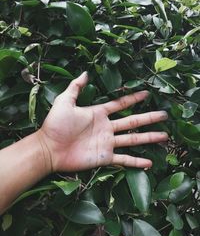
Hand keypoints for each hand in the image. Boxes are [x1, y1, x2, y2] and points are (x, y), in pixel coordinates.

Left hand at [38, 72, 167, 172]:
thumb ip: (75, 87)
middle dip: (149, 118)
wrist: (49, 148)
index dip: (133, 99)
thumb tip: (85, 72)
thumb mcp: (65, 101)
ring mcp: (107, 143)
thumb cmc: (55, 124)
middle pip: (132, 122)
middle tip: (164, 115)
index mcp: (99, 114)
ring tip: (164, 136)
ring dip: (149, 138)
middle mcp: (106, 128)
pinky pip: (124, 160)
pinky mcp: (105, 157)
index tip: (146, 93)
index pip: (120, 104)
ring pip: (133, 140)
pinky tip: (149, 163)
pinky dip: (136, 162)